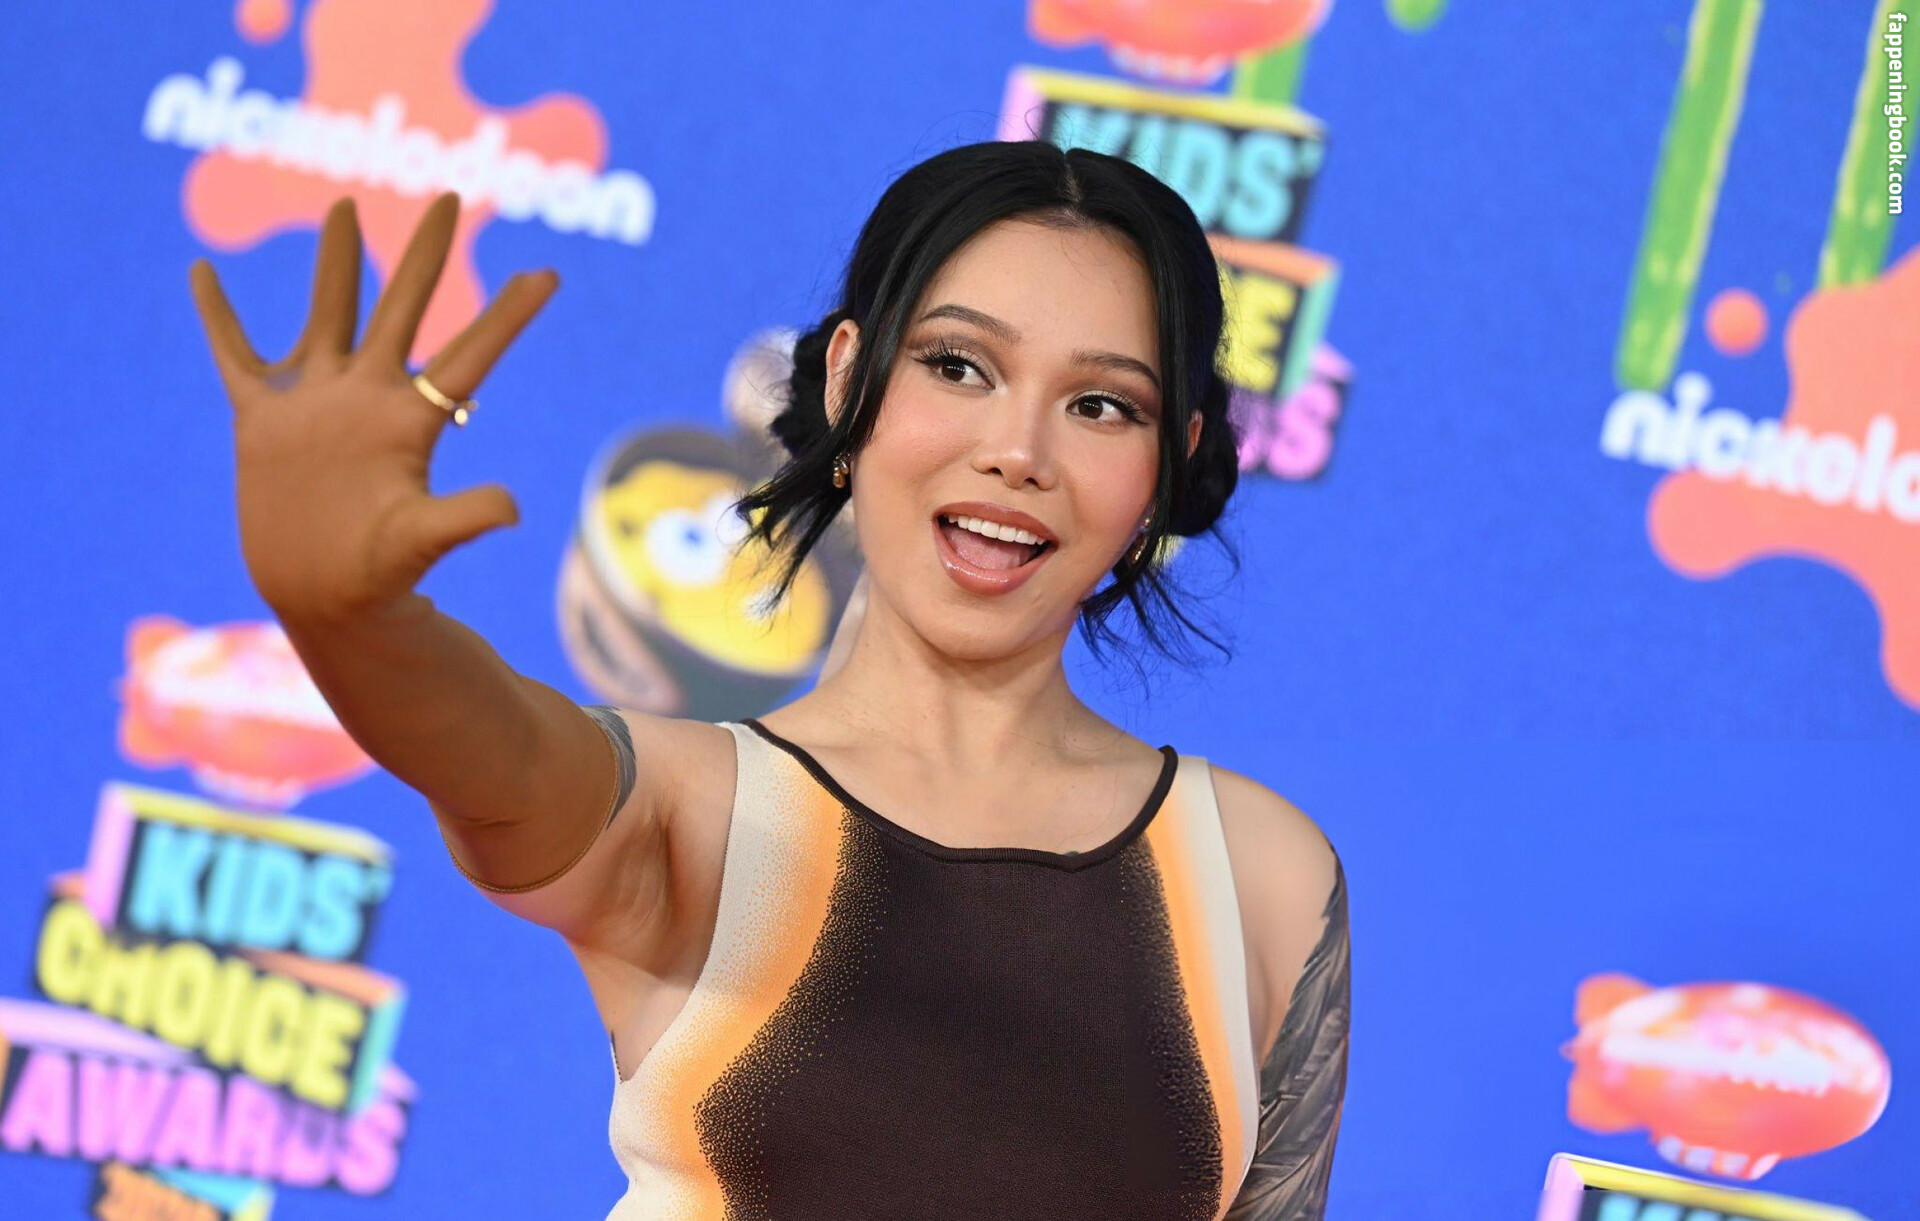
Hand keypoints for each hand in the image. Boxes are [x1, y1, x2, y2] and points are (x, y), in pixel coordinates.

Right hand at [190, 192, 557, 622]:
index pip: (470, 353)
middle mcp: (368, 396)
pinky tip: (203, 271)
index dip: (509, 314)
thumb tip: (513, 509)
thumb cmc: (379, 575)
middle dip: (424, 254)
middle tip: (448, 198)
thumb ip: (463, 520)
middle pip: (403, 308)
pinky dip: (217, 316)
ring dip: (335, 262)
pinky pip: (235, 355)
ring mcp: (315, 401)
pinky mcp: (262, 417)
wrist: (322, 594)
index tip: (549, 273)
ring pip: (328, 313)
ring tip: (346, 207)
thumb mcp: (420, 544)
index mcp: (411, 419)